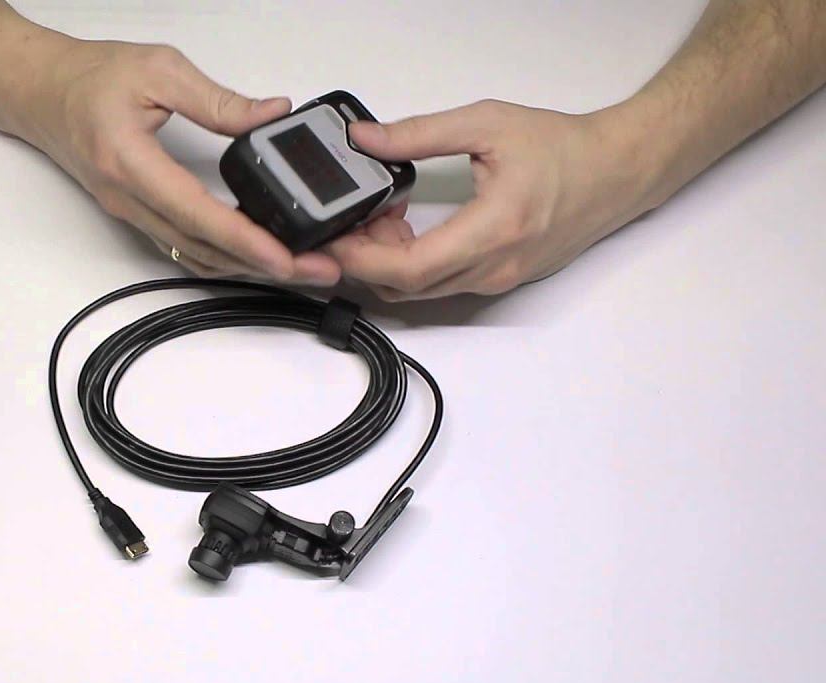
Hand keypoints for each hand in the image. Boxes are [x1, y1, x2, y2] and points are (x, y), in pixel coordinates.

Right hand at [20, 39, 339, 285]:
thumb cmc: (87, 78)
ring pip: (194, 255)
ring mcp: (131, 212)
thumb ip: (218, 99)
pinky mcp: (136, 214)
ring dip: (246, 267)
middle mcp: (129, 199)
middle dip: (262, 265)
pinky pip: (183, 247)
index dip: (245, 241)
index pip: (198, 214)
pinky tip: (253, 255)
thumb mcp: (158, 69)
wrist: (40, 92)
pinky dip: (223, 257)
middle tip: (317, 268)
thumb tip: (270, 115)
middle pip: (203, 248)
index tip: (285, 257)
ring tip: (298, 267)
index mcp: (131, 162)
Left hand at [325, 100, 654, 300]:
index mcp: (492, 229)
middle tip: (351, 220)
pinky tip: (409, 228)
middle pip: (406, 286)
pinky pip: (440, 285)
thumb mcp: (487, 124)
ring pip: (421, 290)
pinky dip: (412, 264)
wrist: (617, 172)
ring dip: (388, 261)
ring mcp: (496, 280)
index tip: (333, 239)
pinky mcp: (497, 281)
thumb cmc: (565, 150)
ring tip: (382, 216)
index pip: (409, 267)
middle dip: (365, 257)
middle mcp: (493, 267)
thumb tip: (367, 140)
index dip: (361, 258)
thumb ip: (419, 134)